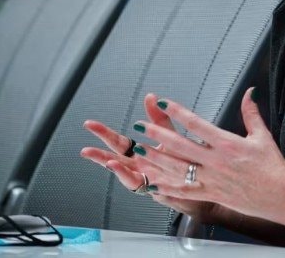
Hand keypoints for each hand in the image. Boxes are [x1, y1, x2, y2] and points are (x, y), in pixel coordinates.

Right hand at [81, 93, 218, 223]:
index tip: (90, 125)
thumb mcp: (170, 135)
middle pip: (115, 156)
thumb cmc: (183, 160)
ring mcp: (145, 177)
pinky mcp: (153, 188)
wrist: (200, 182)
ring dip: (106, 163)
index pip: (119, 142)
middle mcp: (139, 166)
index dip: (104, 133)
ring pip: (121, 171)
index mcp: (141, 153)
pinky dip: (124, 174)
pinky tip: (116, 166)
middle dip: (98, 149)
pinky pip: (136, 183)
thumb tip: (151, 96)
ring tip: (96, 155)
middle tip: (85, 147)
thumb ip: (159, 118)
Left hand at [129, 88, 284, 227]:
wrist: (280, 196)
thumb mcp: (262, 136)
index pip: (197, 124)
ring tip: (140, 151)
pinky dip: (167, 187)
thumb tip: (249, 93)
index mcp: (228, 144)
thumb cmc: (272, 167)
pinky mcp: (211, 194)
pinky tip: (153, 183)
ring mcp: (212, 179)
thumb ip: (251, 113)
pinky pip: (184, 191)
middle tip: (142, 126)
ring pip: (177, 168)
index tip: (164, 103)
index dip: (178, 112)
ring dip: (156, 159)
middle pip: (181, 146)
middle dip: (158, 134)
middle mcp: (216, 161)